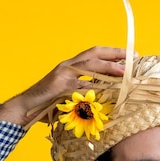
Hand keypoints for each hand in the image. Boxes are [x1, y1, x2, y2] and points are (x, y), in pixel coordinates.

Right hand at [0, 46, 127, 127]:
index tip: (129, 55)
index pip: (94, 54)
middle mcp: (68, 65)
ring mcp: (63, 74)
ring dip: (109, 68)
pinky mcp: (60, 85)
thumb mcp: (69, 95)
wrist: (27, 108)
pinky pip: (81, 85)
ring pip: (90, 66)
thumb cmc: (48, 104)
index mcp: (71, 66)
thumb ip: (85, 92)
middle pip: (94, 53)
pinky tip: (108, 89)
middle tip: (132, 57)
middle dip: (114, 54)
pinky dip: (96, 87)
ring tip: (125, 72)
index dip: (111, 53)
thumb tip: (106, 96)